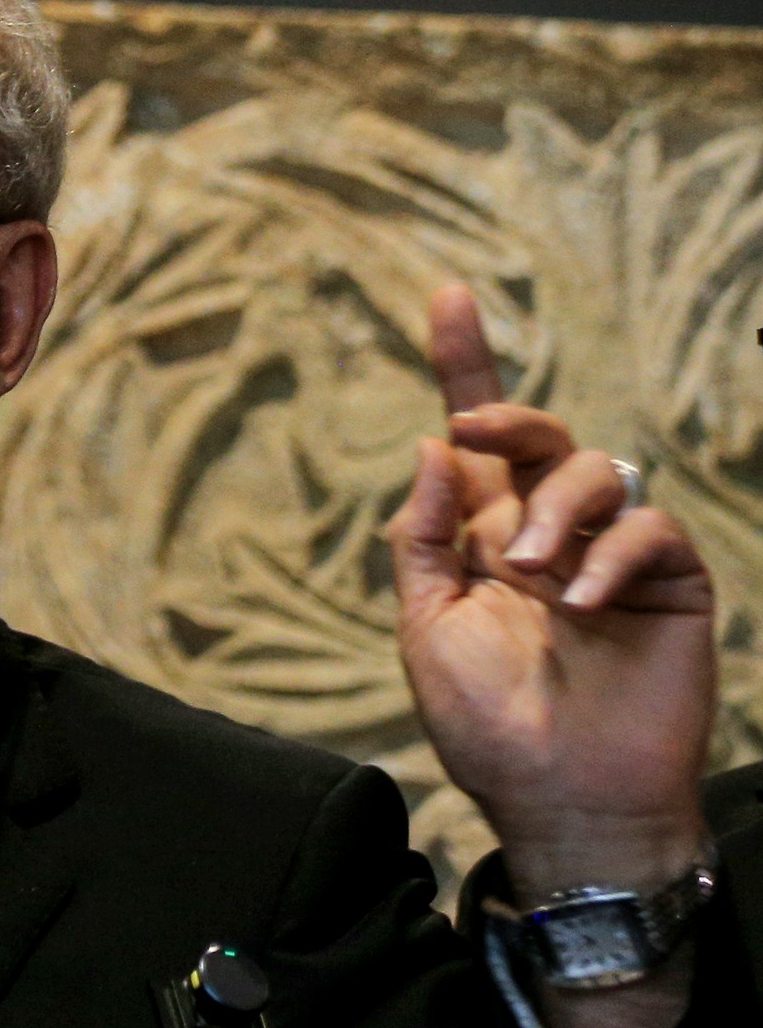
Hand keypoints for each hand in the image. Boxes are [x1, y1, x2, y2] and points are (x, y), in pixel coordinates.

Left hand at [385, 284, 715, 906]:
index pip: (476, 441)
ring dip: (556, 509)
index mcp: (484, 537)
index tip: (447, 294)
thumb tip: (431, 445)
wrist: (559, 801)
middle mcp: (550, 534)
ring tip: (531, 575)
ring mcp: (613, 557)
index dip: (464, 366)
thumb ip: (423, 536)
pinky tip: (586, 600)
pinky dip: (615, 553)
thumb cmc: (487, 723)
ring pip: (597, 471)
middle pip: (540, 436)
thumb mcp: (427, 627)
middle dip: (508, 417)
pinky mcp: (671, 585)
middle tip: (473, 437)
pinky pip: (652, 530)